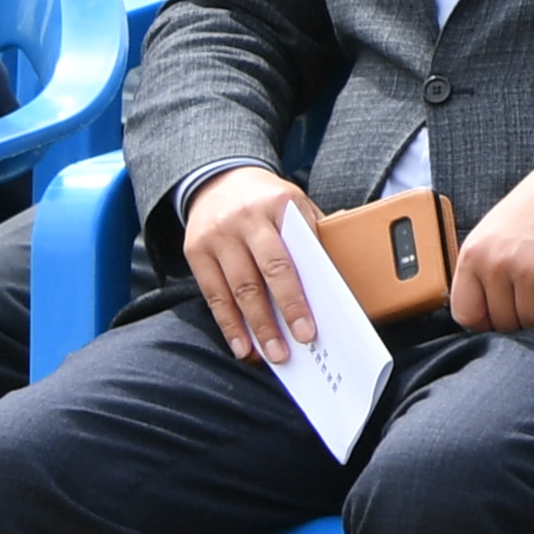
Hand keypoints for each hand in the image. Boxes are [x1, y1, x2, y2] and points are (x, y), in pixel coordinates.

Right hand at [182, 165, 321, 362]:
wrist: (218, 179)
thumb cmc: (268, 200)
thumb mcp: (296, 203)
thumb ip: (314, 233)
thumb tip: (338, 275)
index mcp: (279, 205)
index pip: (293, 255)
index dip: (301, 293)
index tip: (313, 324)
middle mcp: (245, 220)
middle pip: (264, 274)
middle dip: (281, 313)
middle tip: (297, 344)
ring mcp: (217, 236)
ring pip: (236, 288)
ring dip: (254, 326)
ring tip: (269, 354)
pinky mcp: (195, 250)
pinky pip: (212, 293)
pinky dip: (227, 322)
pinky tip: (240, 344)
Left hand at [447, 163, 533, 331]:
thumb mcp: (493, 234)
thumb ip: (481, 271)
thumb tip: (483, 317)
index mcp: (473, 254)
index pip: (467, 314)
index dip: (487, 321)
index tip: (504, 314)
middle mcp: (496, 264)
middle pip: (504, 322)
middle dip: (522, 315)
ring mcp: (529, 270)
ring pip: (533, 323)